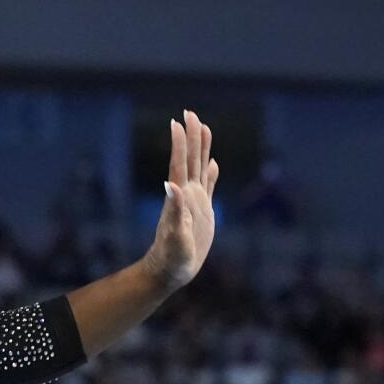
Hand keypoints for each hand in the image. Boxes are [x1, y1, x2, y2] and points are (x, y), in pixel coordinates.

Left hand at [140, 109, 218, 291]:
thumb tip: (171, 185)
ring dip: (202, 148)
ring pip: (200, 168)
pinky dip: (211, 173)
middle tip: (190, 113)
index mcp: (180, 197)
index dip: (179, 144)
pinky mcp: (203, 212)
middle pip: (191, 160)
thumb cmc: (171, 258)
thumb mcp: (174, 236)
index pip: (180, 165)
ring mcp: (195, 202)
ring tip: (203, 127)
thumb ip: (173, 211)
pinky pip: (208, 187)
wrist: (172, 270)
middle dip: (191, 136)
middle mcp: (186, 195)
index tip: (177, 122)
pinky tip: (212, 163)